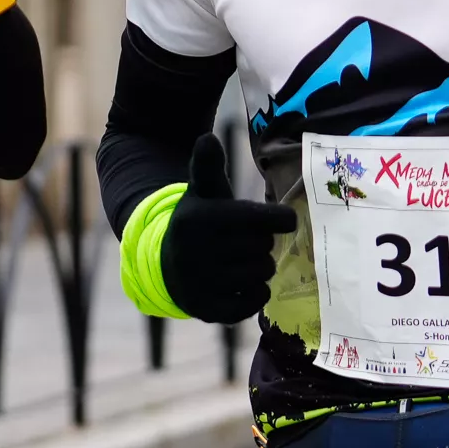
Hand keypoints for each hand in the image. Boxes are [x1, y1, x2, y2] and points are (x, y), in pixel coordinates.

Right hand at [162, 136, 296, 323]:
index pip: (264, 220)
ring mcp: (202, 282)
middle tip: (248, 243)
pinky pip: (253, 302)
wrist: (165, 264)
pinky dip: (255, 293)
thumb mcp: (201, 194)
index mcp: (201, 219)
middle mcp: (198, 251)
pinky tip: (242, 284)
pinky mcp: (207, 309)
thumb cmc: (197, 223)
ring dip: (259, 269)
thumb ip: (207, 166)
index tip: (284, 220)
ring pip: (262, 275)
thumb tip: (206, 138)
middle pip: (264, 248)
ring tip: (244, 262)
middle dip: (262, 245)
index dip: (281, 220)